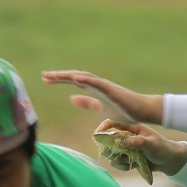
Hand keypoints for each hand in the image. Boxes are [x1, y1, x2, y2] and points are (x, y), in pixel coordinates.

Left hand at [41, 69, 162, 126]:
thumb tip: (71, 99)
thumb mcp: (100, 108)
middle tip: (44, 75)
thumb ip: (87, 103)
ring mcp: (105, 86)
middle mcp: (97, 85)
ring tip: (56, 75)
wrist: (142, 111)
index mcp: (94, 90)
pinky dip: (87, 80)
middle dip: (60, 76)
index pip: (74, 83)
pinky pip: (97, 84)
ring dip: (70, 76)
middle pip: (76, 78)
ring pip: (84, 78)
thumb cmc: (124, 109)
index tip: (46, 79)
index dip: (60, 80)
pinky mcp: (112, 90)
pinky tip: (76, 78)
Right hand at [92, 119, 186, 177]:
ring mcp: (125, 148)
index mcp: (131, 128)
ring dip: (119, 159)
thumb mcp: (153, 144)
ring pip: (112, 154)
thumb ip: (140, 142)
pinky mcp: (126, 158)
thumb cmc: (162, 148)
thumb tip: (126, 141)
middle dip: (111, 149)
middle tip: (121, 154)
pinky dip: (123, 166)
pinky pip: (117, 163)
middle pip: (108, 141)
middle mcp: (126, 137)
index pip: (113, 123)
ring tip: (132, 160)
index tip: (97, 134)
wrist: (168, 161)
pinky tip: (133, 166)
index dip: (103, 128)